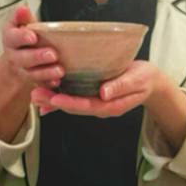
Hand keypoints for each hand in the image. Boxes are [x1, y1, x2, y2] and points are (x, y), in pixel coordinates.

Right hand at [0, 5, 63, 88]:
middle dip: (37, 57)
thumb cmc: (24, 39)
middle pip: (22, 58)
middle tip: (53, 54)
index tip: (33, 36)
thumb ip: (23, 18)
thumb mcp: (21, 25)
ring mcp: (22, 71)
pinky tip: (57, 82)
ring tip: (60, 70)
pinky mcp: (32, 82)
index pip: (13, 38)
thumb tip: (22, 9)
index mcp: (10, 40)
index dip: (22, 37)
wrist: (18, 60)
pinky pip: (40, 85)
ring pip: (32, 74)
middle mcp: (14, 57)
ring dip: (46, 73)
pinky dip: (48, 84)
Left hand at [31, 61, 164, 117]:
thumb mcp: (137, 80)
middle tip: (35, 95)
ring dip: (52, 100)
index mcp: (111, 105)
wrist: (150, 82)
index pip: (87, 106)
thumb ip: (121, 87)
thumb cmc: (145, 78)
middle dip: (54, 102)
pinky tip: (44, 100)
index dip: (70, 103)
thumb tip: (104, 93)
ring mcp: (96, 103)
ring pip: (71, 104)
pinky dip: (59, 99)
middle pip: (75, 107)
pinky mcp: (93, 96)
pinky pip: (74, 99)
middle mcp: (101, 107)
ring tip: (34, 95)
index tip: (54, 98)